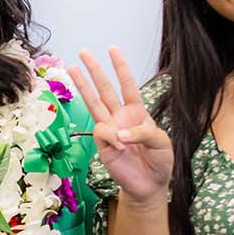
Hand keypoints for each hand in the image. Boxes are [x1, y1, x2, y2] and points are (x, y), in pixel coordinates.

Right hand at [70, 47, 175, 203]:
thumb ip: (143, 133)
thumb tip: (119, 134)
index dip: (121, 67)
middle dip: (94, 70)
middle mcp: (120, 117)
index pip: (127, 85)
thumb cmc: (159, 162)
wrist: (150, 185)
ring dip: (83, 85)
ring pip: (93, 103)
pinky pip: (102, 133)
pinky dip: (112, 138)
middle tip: (83, 52)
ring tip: (72, 68)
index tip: (113, 49)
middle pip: (105, 89)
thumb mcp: (161, 143)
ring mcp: (110, 130)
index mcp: (137, 112)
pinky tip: (122, 149)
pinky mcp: (102, 145)